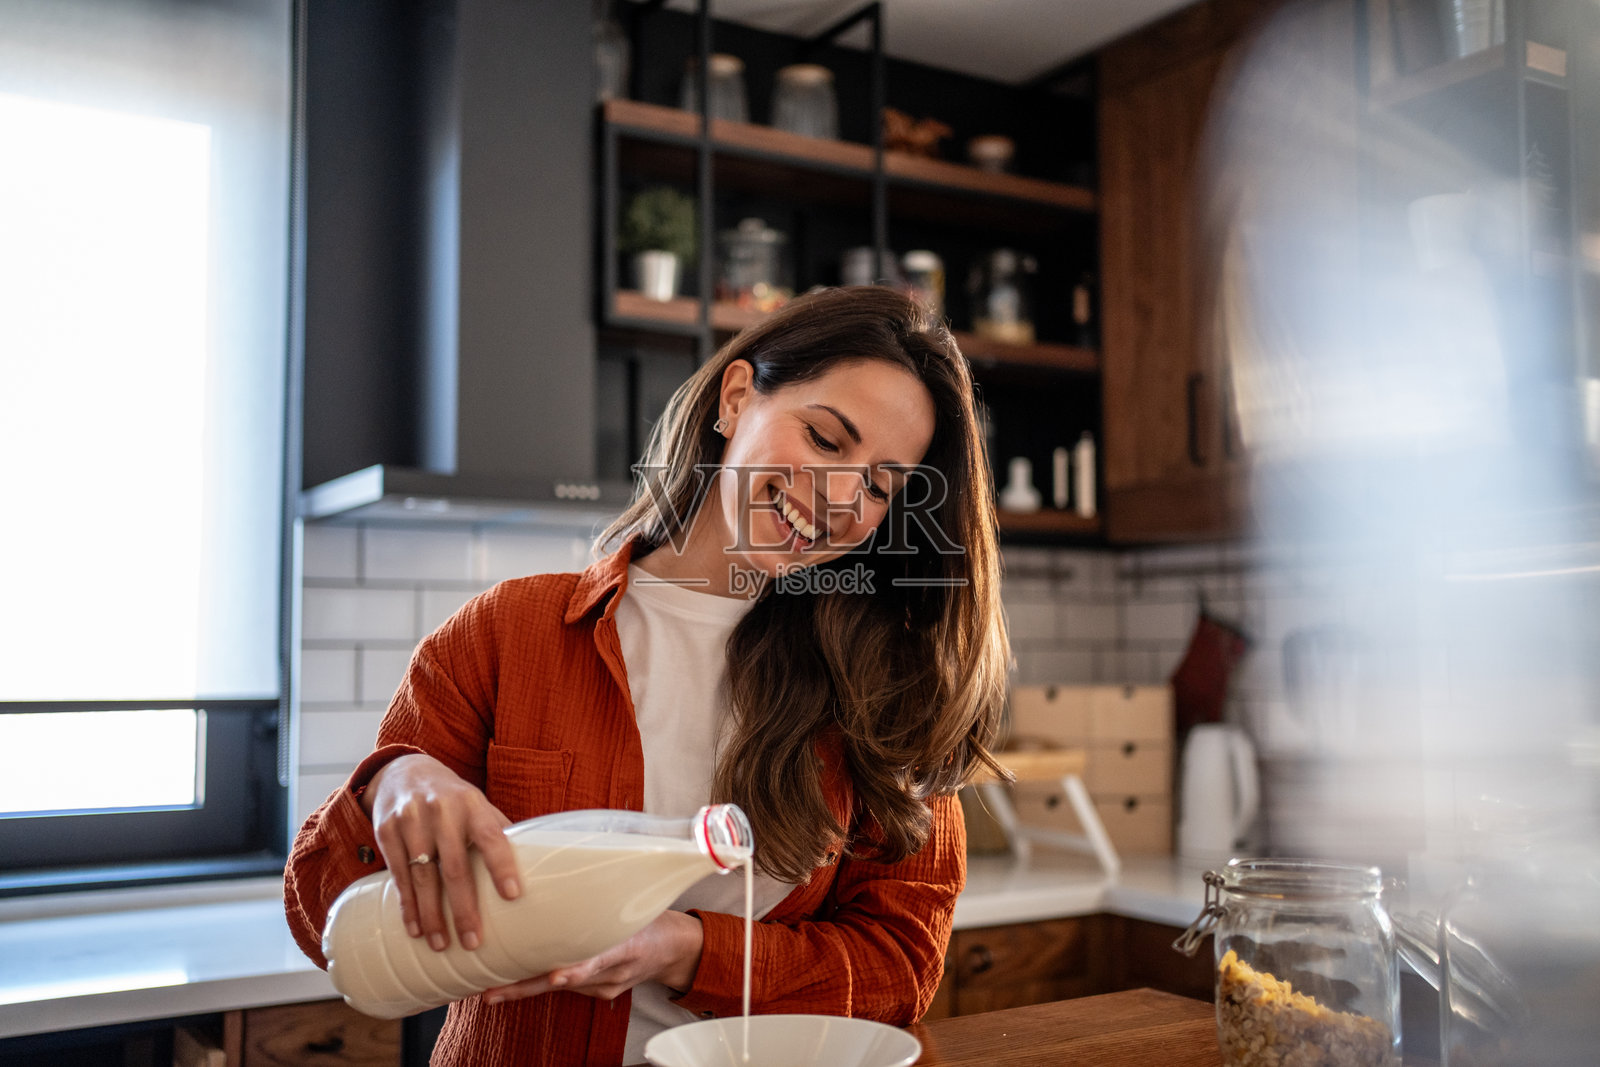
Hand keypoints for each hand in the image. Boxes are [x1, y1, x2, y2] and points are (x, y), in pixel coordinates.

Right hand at [362, 753, 520, 953]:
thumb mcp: (477, 805)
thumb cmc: (452, 798)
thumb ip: (498, 832)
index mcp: (473, 805)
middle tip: (473, 941)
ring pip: (423, 876)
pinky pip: (398, 875)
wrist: (404, 772)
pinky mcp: (386, 831)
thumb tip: (535, 865)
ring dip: (432, 915)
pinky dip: (407, 905)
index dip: (502, 866)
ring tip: (441, 944)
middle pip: (455, 866)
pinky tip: (415, 928)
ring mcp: (411, 820)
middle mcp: (442, 810)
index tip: (513, 896)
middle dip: (464, 907)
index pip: (492, 836)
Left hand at [481, 910, 704, 1004]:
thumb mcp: (641, 900)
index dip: (578, 970)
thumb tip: (575, 855)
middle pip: (566, 982)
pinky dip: (541, 981)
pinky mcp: (599, 992)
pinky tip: (512, 983)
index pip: (601, 960)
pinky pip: (567, 987)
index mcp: (630, 945)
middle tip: (493, 993)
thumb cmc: (653, 916)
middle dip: (527, 988)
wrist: (675, 950)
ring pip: (560, 987)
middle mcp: (614, 972)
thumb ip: (611, 889)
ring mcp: (606, 987)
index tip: (555, 977)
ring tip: (490, 992)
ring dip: (525, 987)